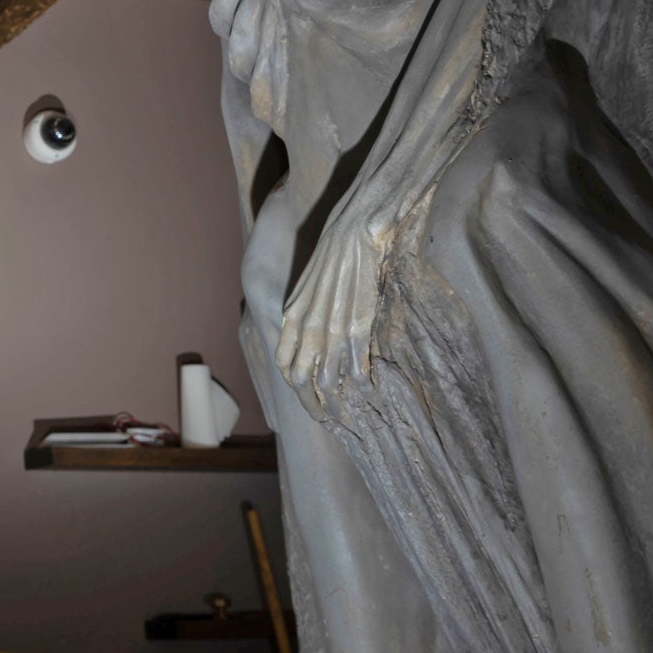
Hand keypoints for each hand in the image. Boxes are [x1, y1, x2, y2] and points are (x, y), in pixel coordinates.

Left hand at [276, 208, 388, 405]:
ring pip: (327, 379)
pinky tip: (368, 389)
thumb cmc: (332, 257)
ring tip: (345, 415)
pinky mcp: (356, 328)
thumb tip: (304, 331)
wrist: (352, 234)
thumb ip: (303, 313)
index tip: (304, 397)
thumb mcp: (307, 288)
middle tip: (324, 417)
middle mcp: (307, 328)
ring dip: (336, 401)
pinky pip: (355, 367)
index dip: (292, 385)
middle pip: (301, 379)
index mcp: (292, 317)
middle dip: (311, 403)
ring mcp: (331, 330)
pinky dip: (361, 383)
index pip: (284, 362)